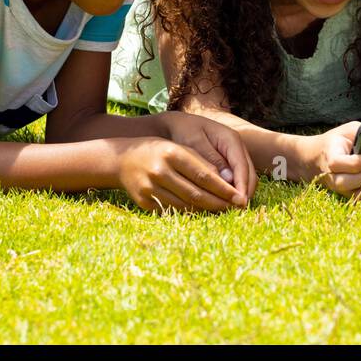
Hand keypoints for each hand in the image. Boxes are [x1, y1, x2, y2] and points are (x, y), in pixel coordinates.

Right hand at [116, 137, 244, 212]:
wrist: (121, 161)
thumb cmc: (157, 151)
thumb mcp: (178, 147)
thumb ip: (201, 161)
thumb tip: (227, 180)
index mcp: (171, 153)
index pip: (203, 175)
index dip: (224, 189)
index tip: (240, 197)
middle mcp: (159, 171)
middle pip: (196, 194)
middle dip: (220, 203)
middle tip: (237, 209)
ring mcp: (150, 188)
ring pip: (186, 206)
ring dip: (207, 211)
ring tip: (224, 211)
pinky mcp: (144, 202)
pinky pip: (173, 211)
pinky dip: (190, 213)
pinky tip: (203, 212)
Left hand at [159, 110, 255, 204]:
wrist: (178, 123)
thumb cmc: (184, 131)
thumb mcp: (194, 142)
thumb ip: (211, 159)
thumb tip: (228, 180)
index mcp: (231, 139)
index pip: (243, 166)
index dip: (243, 186)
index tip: (240, 203)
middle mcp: (238, 147)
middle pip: (249, 174)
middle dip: (245, 193)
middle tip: (236, 211)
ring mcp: (235, 155)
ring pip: (246, 178)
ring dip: (241, 193)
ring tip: (230, 209)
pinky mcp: (230, 162)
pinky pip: (237, 178)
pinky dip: (234, 190)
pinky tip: (224, 201)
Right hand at [302, 122, 360, 201]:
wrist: (319, 158)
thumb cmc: (338, 141)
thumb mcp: (347, 131)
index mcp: (330, 157)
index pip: (338, 164)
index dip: (356, 164)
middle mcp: (333, 176)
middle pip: (347, 183)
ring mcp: (342, 188)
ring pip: (358, 195)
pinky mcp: (352, 193)